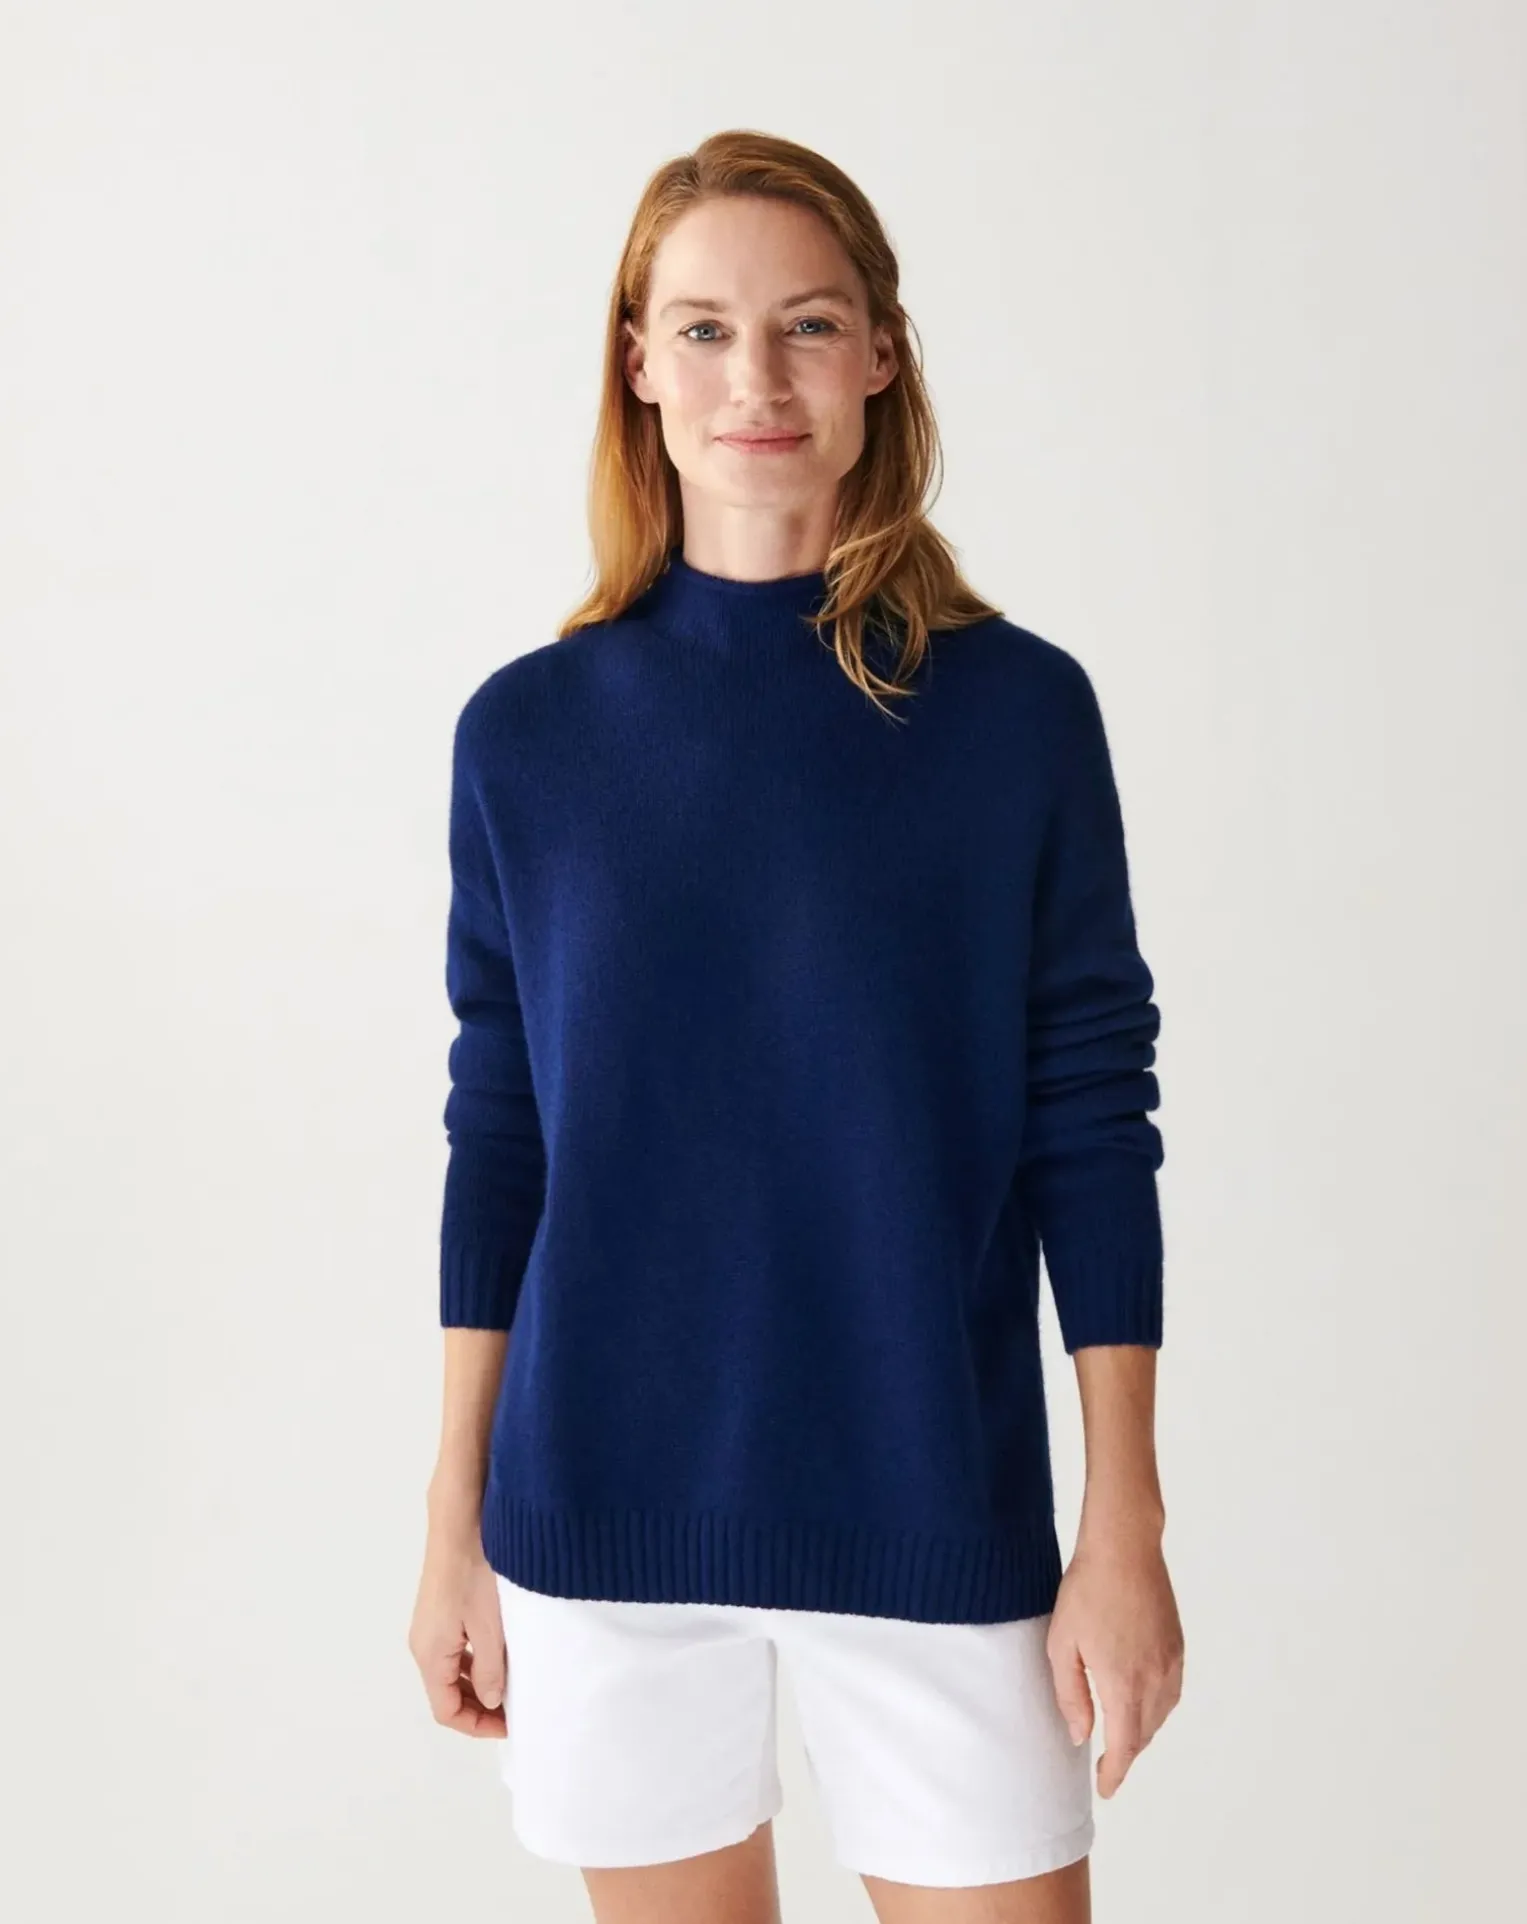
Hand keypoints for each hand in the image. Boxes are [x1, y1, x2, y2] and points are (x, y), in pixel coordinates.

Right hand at [408, 1516, 508, 1737]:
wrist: (460, 1521)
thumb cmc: (474, 1571)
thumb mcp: (490, 1627)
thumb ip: (490, 1669)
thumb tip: (492, 1700)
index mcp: (430, 1653)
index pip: (446, 1710)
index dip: (477, 1725)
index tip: (509, 1725)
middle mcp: (423, 1643)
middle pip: (446, 1693)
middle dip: (479, 1707)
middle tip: (515, 1709)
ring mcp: (430, 1625)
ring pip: (451, 1672)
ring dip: (478, 1684)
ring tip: (512, 1684)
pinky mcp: (440, 1610)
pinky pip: (454, 1650)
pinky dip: (475, 1662)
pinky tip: (499, 1654)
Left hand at [1046, 1528, 1182, 1797]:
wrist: (1124, 1548)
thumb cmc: (1086, 1591)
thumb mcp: (1062, 1644)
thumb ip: (1071, 1696)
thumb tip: (1082, 1735)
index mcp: (1123, 1684)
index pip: (1125, 1747)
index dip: (1115, 1773)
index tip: (1106, 1788)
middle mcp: (1154, 1679)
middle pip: (1144, 1734)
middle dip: (1126, 1752)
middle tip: (1105, 1760)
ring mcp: (1171, 1662)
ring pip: (1161, 1715)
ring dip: (1142, 1730)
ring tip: (1120, 1731)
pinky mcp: (1177, 1646)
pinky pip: (1171, 1691)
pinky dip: (1157, 1707)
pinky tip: (1140, 1699)